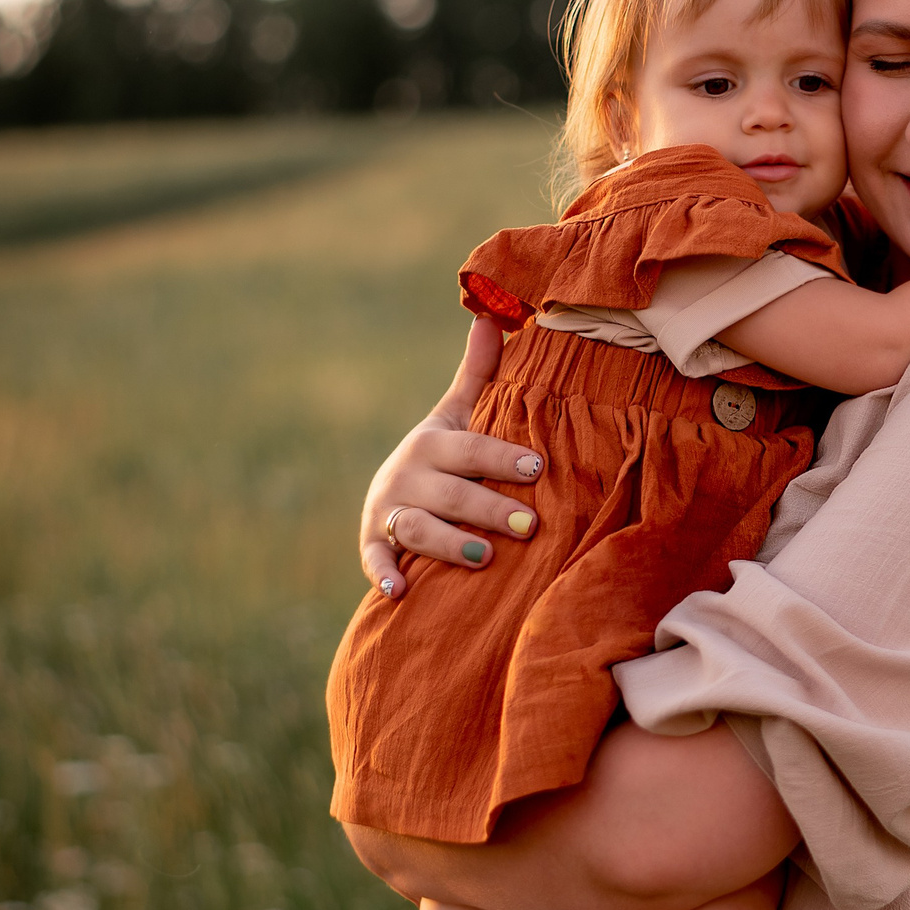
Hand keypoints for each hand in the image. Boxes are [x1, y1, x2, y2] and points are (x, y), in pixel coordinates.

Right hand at [358, 317, 544, 596]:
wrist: (391, 496)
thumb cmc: (441, 456)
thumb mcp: (455, 416)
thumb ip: (478, 375)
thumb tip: (493, 317)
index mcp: (433, 443)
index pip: (470, 449)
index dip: (501, 458)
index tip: (537, 468)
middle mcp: (407, 476)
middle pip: (450, 493)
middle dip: (488, 508)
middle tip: (530, 524)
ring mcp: (388, 512)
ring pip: (417, 530)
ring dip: (448, 543)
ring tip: (485, 557)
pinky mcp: (372, 544)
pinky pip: (374, 561)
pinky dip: (384, 575)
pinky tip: (400, 592)